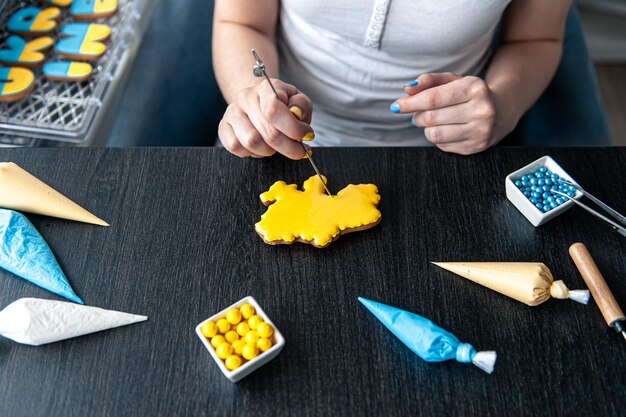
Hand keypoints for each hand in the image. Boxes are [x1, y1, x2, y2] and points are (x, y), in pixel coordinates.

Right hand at [219, 79, 314, 158]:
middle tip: (299, 151)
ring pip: (251, 142)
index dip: (292, 128)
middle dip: (288, 147)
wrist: (258, 104)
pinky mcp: (223, 127)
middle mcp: (245, 97)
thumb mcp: (298, 100)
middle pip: (267, 132)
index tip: (306, 136)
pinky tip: (261, 147)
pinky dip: (252, 153)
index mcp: (266, 88)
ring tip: (276, 147)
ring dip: (269, 151)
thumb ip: (301, 106)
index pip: (274, 110)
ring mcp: (232, 112)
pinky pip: (236, 147)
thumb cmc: (282, 105)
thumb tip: (297, 115)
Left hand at [392, 73, 512, 154]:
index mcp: (474, 88)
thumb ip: (428, 81)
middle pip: (431, 118)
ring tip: (433, 121)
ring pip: (435, 135)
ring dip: (427, 128)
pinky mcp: (477, 147)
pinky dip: (438, 138)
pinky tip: (448, 129)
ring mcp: (481, 131)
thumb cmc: (470, 93)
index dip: (410, 103)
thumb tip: (407, 89)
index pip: (432, 99)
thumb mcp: (453, 81)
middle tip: (419, 114)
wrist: (502, 110)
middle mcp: (481, 110)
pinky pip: (443, 146)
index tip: (396, 106)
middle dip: (418, 116)